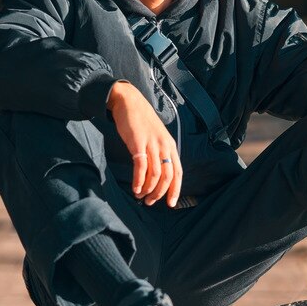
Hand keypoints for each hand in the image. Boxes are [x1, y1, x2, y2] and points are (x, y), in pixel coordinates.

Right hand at [107, 81, 181, 206]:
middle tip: (150, 201)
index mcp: (170, 145)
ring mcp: (152, 144)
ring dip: (148, 189)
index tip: (171, 204)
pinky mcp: (138, 143)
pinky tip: (135, 188)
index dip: (175, 190)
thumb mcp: (156, 136)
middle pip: (168, 176)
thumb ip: (159, 152)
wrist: (129, 102)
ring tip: (140, 196)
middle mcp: (164, 146)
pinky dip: (139, 180)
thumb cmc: (141, 121)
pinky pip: (141, 167)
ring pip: (155, 174)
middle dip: (160, 193)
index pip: (178, 172)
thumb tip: (157, 174)